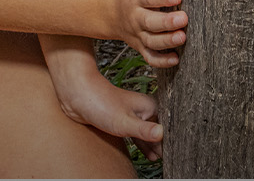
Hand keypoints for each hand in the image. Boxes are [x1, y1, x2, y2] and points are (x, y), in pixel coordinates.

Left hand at [51, 66, 165, 158]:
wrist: (78, 94)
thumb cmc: (100, 104)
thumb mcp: (124, 122)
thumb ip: (144, 130)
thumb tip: (162, 135)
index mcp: (151, 107)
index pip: (167, 129)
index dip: (171, 142)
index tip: (175, 155)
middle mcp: (145, 110)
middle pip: (159, 131)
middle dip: (164, 145)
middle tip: (170, 160)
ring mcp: (134, 115)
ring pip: (148, 134)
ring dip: (154, 146)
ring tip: (160, 159)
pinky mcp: (123, 120)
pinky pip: (138, 135)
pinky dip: (144, 144)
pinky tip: (148, 153)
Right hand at [113, 0, 186, 67]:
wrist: (111, 12)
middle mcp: (137, 17)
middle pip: (150, 23)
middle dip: (166, 23)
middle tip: (183, 19)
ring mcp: (139, 34)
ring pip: (152, 42)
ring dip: (167, 42)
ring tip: (182, 38)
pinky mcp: (142, 46)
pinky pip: (150, 58)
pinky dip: (161, 61)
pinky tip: (175, 59)